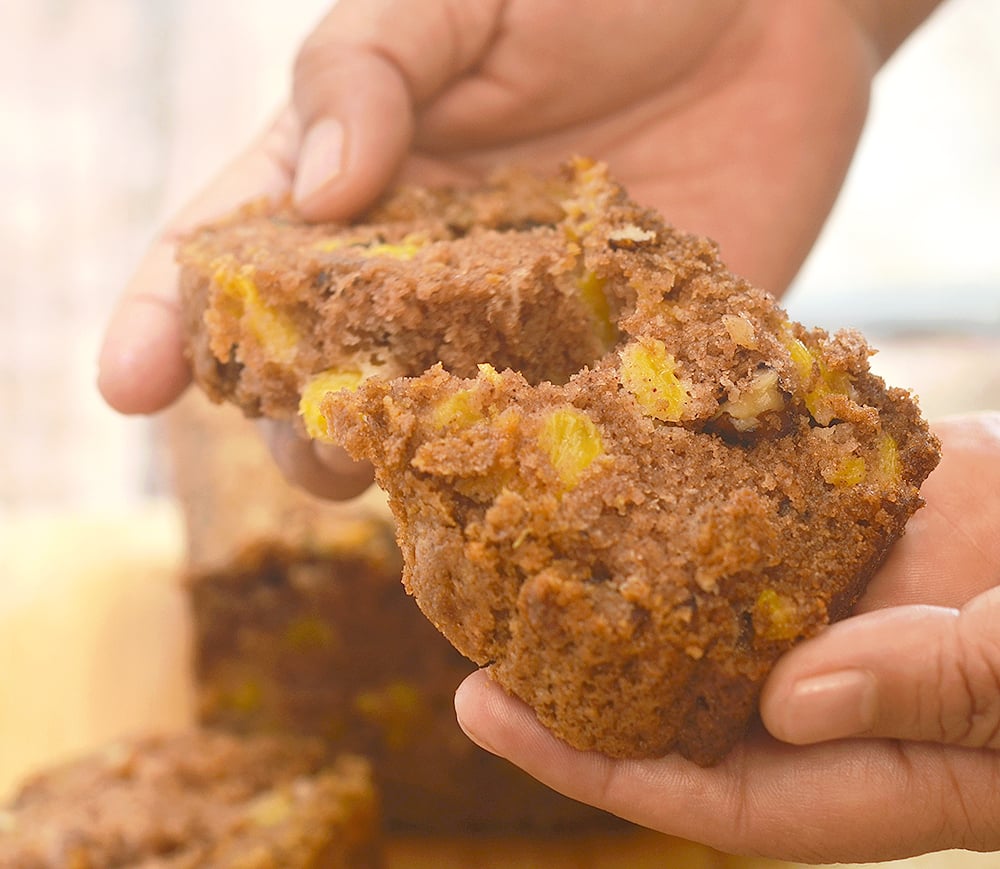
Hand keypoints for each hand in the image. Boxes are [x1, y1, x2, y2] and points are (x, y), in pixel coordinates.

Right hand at [99, 0, 936, 497]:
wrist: (767, 2)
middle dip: (299, 421)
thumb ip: (367, 73)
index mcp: (359, 186)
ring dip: (409, 461)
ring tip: (411, 476)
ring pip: (432, 425)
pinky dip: (544, 467)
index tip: (127, 385)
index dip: (169, 321)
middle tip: (316, 439)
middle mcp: (424, 276)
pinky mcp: (617, 360)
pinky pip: (567, 429)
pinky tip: (536, 494)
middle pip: (325, 375)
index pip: (234, 261)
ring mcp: (519, 329)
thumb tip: (316, 194)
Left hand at [454, 413, 999, 862]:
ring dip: (612, 564)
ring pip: (695, 593)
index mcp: (860, 761)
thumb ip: (932, 688)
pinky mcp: (843, 522)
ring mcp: (826, 598)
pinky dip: (691, 483)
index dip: (587, 760)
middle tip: (463, 609)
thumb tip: (789, 700)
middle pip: (667, 687)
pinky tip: (620, 442)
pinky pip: (752, 509)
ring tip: (514, 522)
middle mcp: (819, 683)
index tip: (488, 713)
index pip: (698, 783)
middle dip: (568, 662)